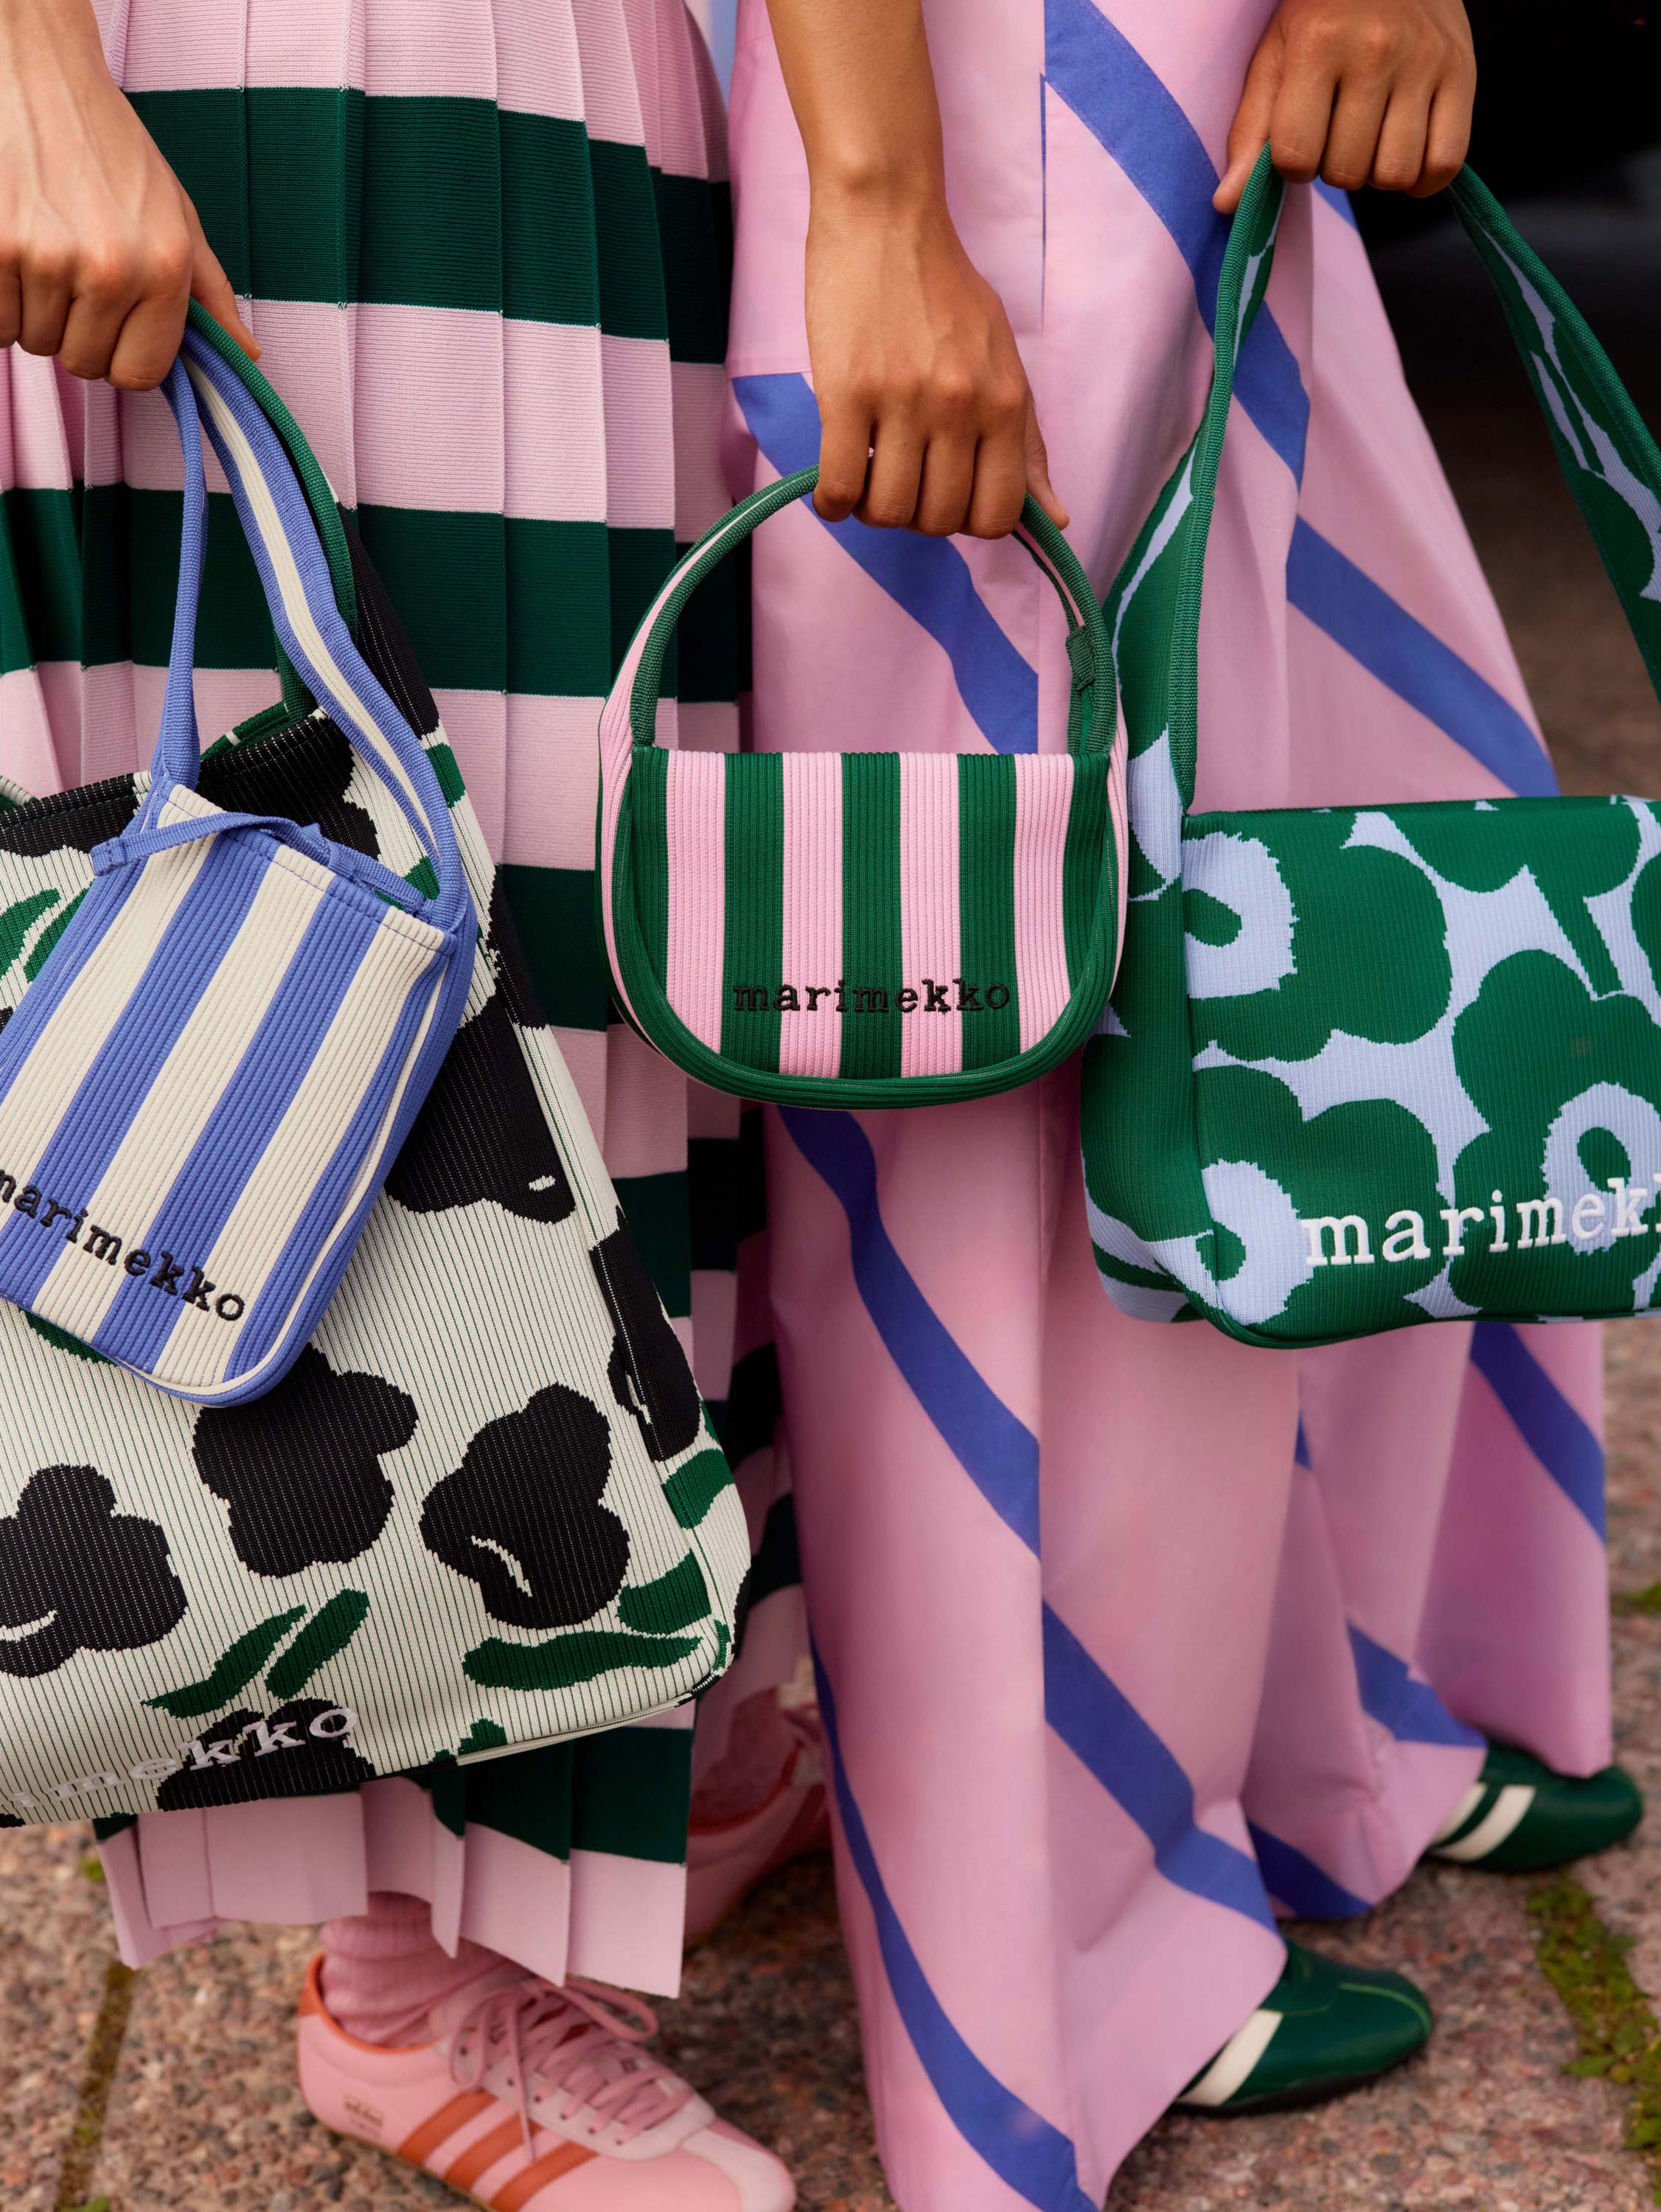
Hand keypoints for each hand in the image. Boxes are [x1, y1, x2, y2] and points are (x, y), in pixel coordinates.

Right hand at [0, 0, 258, 386]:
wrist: (40, 75)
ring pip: (35, 341)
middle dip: (75, 333)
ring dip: (35, 312)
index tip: (112, 330)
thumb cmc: (111, 148)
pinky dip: (0, 300)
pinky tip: (14, 254)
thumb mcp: (176, 215)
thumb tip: (246, 355)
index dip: (121, 358)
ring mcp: (49, 258)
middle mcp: (111, 269)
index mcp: (164, 268)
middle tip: (73, 277)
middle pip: (83, 362)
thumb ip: (209, 293)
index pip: (139, 375)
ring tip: (45, 253)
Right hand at [806, 184, 1066, 538]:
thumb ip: (1027, 444)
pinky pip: (840, 487)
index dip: (965, 520)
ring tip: (865, 474)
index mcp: (1005, 403)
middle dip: (915, 514)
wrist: (886, 218)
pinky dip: (833, 504)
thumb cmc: (943, 293)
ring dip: (871, 509)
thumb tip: (1057, 520)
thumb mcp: (1003, 362)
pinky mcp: (847, 394)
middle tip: (898, 477)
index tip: (943, 492)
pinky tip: (832, 489)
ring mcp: (903, 402)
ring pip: (888, 511)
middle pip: (938, 520)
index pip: (996, 515)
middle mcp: (961, 408)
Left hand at [1214, 0, 1475, 212]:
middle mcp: (1376, 51)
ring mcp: (1425, 61)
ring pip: (1395, 175)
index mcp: (1318, 45)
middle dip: (1335, 166)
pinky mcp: (1462, 73)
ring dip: (1376, 173)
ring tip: (1371, 137)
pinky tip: (1406, 156)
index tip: (1299, 140)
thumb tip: (1228, 205)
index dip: (1292, 164)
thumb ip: (1252, 131)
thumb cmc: (1321, 16)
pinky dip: (1422, 179)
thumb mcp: (1274, 58)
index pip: (1296, 156)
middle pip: (1347, 172)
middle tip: (1338, 131)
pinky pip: (1445, 163)